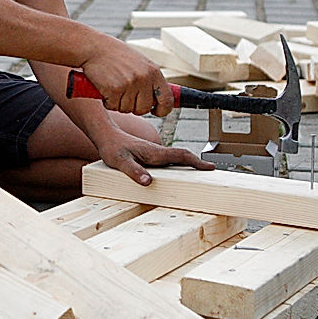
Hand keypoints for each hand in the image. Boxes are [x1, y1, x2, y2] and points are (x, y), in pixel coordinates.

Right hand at [80, 36, 172, 116]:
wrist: (94, 47)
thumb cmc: (115, 55)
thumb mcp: (139, 63)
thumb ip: (149, 79)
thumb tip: (158, 99)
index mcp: (153, 71)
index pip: (167, 99)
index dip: (162, 110)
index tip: (156, 111)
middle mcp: (143, 78)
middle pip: (144, 108)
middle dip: (133, 106)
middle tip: (124, 96)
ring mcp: (129, 84)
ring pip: (127, 109)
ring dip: (118, 103)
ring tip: (113, 87)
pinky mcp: (114, 89)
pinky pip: (113, 106)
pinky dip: (107, 101)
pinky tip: (104, 88)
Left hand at [95, 129, 214, 185]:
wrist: (106, 136)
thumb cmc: (112, 148)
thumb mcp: (120, 162)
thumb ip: (134, 171)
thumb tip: (148, 182)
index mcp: (154, 153)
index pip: (180, 155)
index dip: (196, 162)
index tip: (210, 167)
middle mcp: (157, 152)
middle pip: (182, 157)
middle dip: (198, 164)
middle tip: (211, 173)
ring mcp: (155, 153)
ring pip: (176, 158)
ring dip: (189, 164)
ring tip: (200, 176)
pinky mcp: (150, 156)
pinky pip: (168, 160)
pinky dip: (178, 165)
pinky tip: (178, 173)